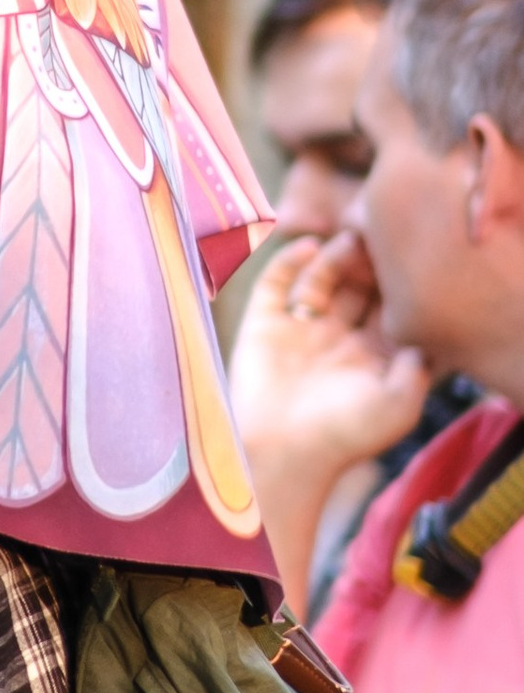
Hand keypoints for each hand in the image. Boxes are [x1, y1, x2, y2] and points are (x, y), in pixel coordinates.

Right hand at [229, 235, 431, 611]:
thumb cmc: (344, 436)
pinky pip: (276, 283)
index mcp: (372, 356)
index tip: (412, 261)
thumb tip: (427, 329)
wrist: (281, 452)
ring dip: (336, 257)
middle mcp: (337, 338)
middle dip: (370, 263)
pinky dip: (289, 261)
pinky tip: (309, 247)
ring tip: (350, 240)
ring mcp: (300, 329)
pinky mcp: (264, 325)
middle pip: (358, 286)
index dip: (400, 283)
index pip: (391, 307)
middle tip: (380, 241)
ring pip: (321, 278)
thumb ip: (420, 365)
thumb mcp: (401, 405)